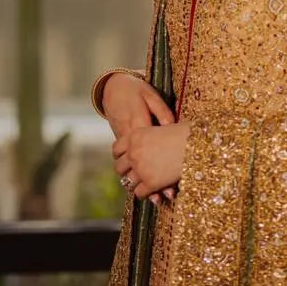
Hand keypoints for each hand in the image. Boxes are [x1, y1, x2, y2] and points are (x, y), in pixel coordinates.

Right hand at [102, 74, 177, 203]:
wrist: (113, 87)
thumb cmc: (136, 90)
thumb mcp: (151, 96)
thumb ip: (161, 111)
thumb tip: (173, 125)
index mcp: (139, 125)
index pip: (152, 152)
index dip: (162, 171)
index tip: (171, 186)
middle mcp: (129, 138)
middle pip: (139, 167)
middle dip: (152, 184)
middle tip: (167, 196)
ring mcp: (123, 141)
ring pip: (129, 170)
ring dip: (141, 184)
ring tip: (157, 198)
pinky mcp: (120, 142)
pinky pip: (124, 163)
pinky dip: (132, 175)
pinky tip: (142, 186)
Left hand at [113, 121, 189, 201]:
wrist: (195, 143)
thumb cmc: (183, 133)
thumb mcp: (160, 127)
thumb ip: (148, 136)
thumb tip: (146, 144)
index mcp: (135, 135)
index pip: (116, 149)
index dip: (121, 156)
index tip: (127, 159)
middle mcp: (134, 152)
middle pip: (119, 167)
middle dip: (126, 172)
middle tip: (134, 173)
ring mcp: (140, 169)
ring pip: (127, 182)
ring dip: (135, 184)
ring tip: (143, 184)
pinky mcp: (150, 183)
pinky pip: (139, 193)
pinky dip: (145, 193)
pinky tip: (153, 191)